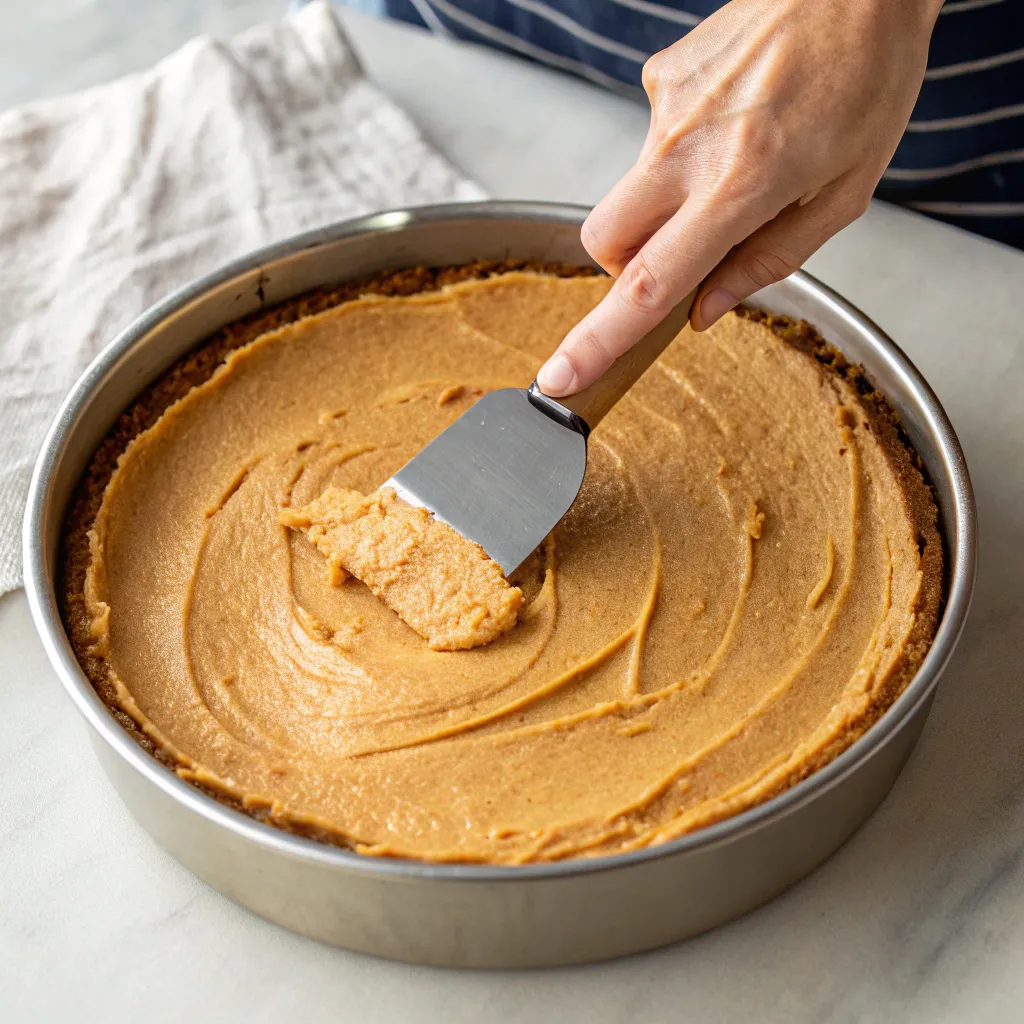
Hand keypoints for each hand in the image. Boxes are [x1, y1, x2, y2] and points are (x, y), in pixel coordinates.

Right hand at [537, 0, 942, 396]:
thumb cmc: (868, 78)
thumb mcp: (843, 194)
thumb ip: (769, 261)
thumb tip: (705, 309)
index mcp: (741, 185)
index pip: (648, 284)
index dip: (599, 341)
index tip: (561, 378)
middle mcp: (688, 147)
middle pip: (603, 243)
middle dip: (628, 268)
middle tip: (683, 254)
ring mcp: (666, 107)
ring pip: (627, 195)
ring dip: (664, 206)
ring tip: (736, 163)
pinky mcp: (659, 76)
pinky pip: (651, 144)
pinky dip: (682, 154)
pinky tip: (734, 122)